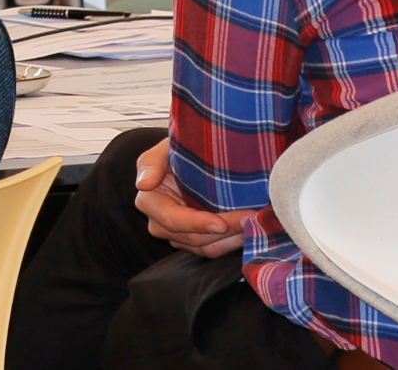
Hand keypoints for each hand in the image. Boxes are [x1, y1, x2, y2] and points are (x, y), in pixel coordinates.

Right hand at [132, 138, 253, 257]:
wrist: (190, 160)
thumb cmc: (177, 151)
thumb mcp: (164, 149)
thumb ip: (151, 163)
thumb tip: (143, 184)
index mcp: (148, 201)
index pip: (172, 220)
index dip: (198, 223)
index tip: (222, 223)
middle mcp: (158, 223)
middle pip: (193, 237)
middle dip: (224, 230)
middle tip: (250, 218)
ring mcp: (176, 235)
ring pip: (205, 247)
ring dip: (232, 238)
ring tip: (254, 223)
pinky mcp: (193, 241)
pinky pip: (212, 249)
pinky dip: (231, 242)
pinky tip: (247, 229)